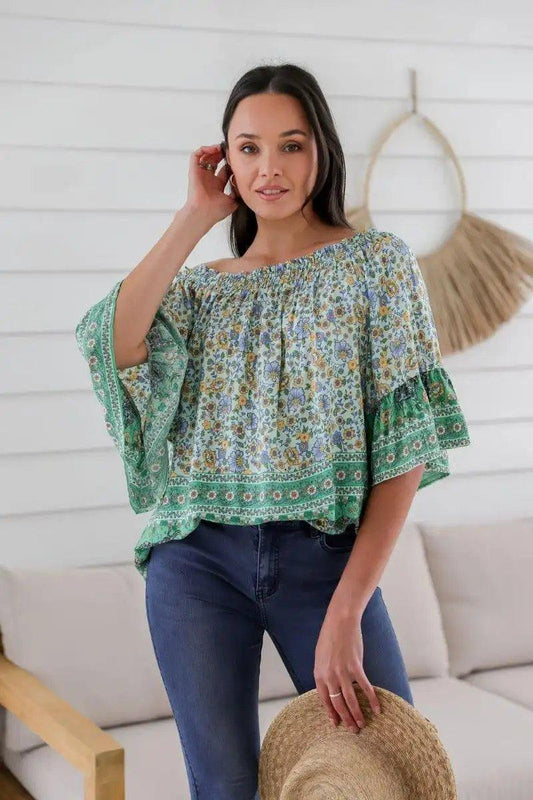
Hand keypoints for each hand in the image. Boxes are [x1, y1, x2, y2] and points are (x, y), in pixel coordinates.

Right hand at [183, 143, 238, 225]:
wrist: (204, 213)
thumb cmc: (216, 211)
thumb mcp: (233, 202)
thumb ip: (239, 193)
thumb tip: (246, 185)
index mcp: (217, 185)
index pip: (224, 169)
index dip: (230, 162)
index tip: (237, 158)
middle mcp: (208, 179)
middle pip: (215, 161)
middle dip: (222, 154)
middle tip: (229, 150)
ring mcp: (201, 174)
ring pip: (206, 156)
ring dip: (213, 150)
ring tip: (221, 147)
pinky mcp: (194, 171)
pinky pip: (196, 156)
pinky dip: (204, 150)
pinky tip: (213, 149)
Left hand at [314, 598, 381, 732]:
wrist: (340, 621)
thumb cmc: (330, 637)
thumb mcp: (321, 657)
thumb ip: (325, 673)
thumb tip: (330, 688)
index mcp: (319, 674)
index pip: (324, 700)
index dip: (331, 713)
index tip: (336, 724)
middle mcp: (330, 676)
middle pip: (338, 703)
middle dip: (346, 719)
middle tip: (353, 730)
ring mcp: (343, 672)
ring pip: (351, 700)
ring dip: (357, 714)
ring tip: (363, 724)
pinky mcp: (356, 666)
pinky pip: (365, 687)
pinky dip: (372, 699)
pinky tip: (377, 709)